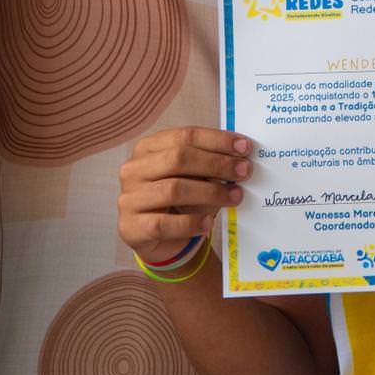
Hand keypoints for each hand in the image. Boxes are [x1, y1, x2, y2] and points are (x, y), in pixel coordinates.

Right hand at [118, 126, 252, 262]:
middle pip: (178, 159)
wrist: (160, 239)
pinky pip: (164, 224)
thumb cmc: (181, 201)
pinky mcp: (131, 227)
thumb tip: (240, 158)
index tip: (244, 147)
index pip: (185, 136)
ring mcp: (129, 198)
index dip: (217, 140)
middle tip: (244, 172)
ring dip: (210, 192)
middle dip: (217, 164)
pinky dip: (190, 223)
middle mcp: (134, 169)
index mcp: (148, 148)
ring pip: (173, 189)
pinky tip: (208, 223)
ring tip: (235, 197)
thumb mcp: (195, 177)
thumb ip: (210, 165)